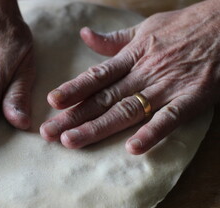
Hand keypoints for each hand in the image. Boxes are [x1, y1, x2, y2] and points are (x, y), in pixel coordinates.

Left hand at [40, 0, 219, 153]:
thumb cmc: (182, 27)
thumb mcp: (144, 29)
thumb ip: (113, 39)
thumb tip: (85, 35)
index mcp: (131, 57)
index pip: (96, 76)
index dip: (73, 89)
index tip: (51, 102)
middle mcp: (143, 73)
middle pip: (103, 98)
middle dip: (73, 116)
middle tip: (48, 133)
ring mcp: (166, 87)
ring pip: (126, 110)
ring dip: (98, 127)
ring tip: (72, 141)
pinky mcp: (190, 98)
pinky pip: (168, 119)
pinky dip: (151, 133)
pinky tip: (131, 148)